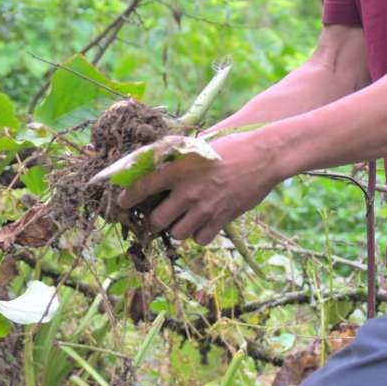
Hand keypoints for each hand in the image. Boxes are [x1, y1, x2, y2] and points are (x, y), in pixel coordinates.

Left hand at [113, 129, 279, 243]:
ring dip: (177, 228)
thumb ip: (179, 158)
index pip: (143, 187)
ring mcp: (204, 208)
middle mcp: (187, 191)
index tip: (123, 202)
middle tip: (160, 216)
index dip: (128, 197)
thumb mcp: (200, 146)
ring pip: (177, 233)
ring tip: (183, 220)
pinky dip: (198, 235)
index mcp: (178, 169)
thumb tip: (158, 163)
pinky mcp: (221, 219)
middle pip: (157, 220)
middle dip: (155, 220)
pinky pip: (200, 239)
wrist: (264, 155)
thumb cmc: (232, 146)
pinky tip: (202, 224)